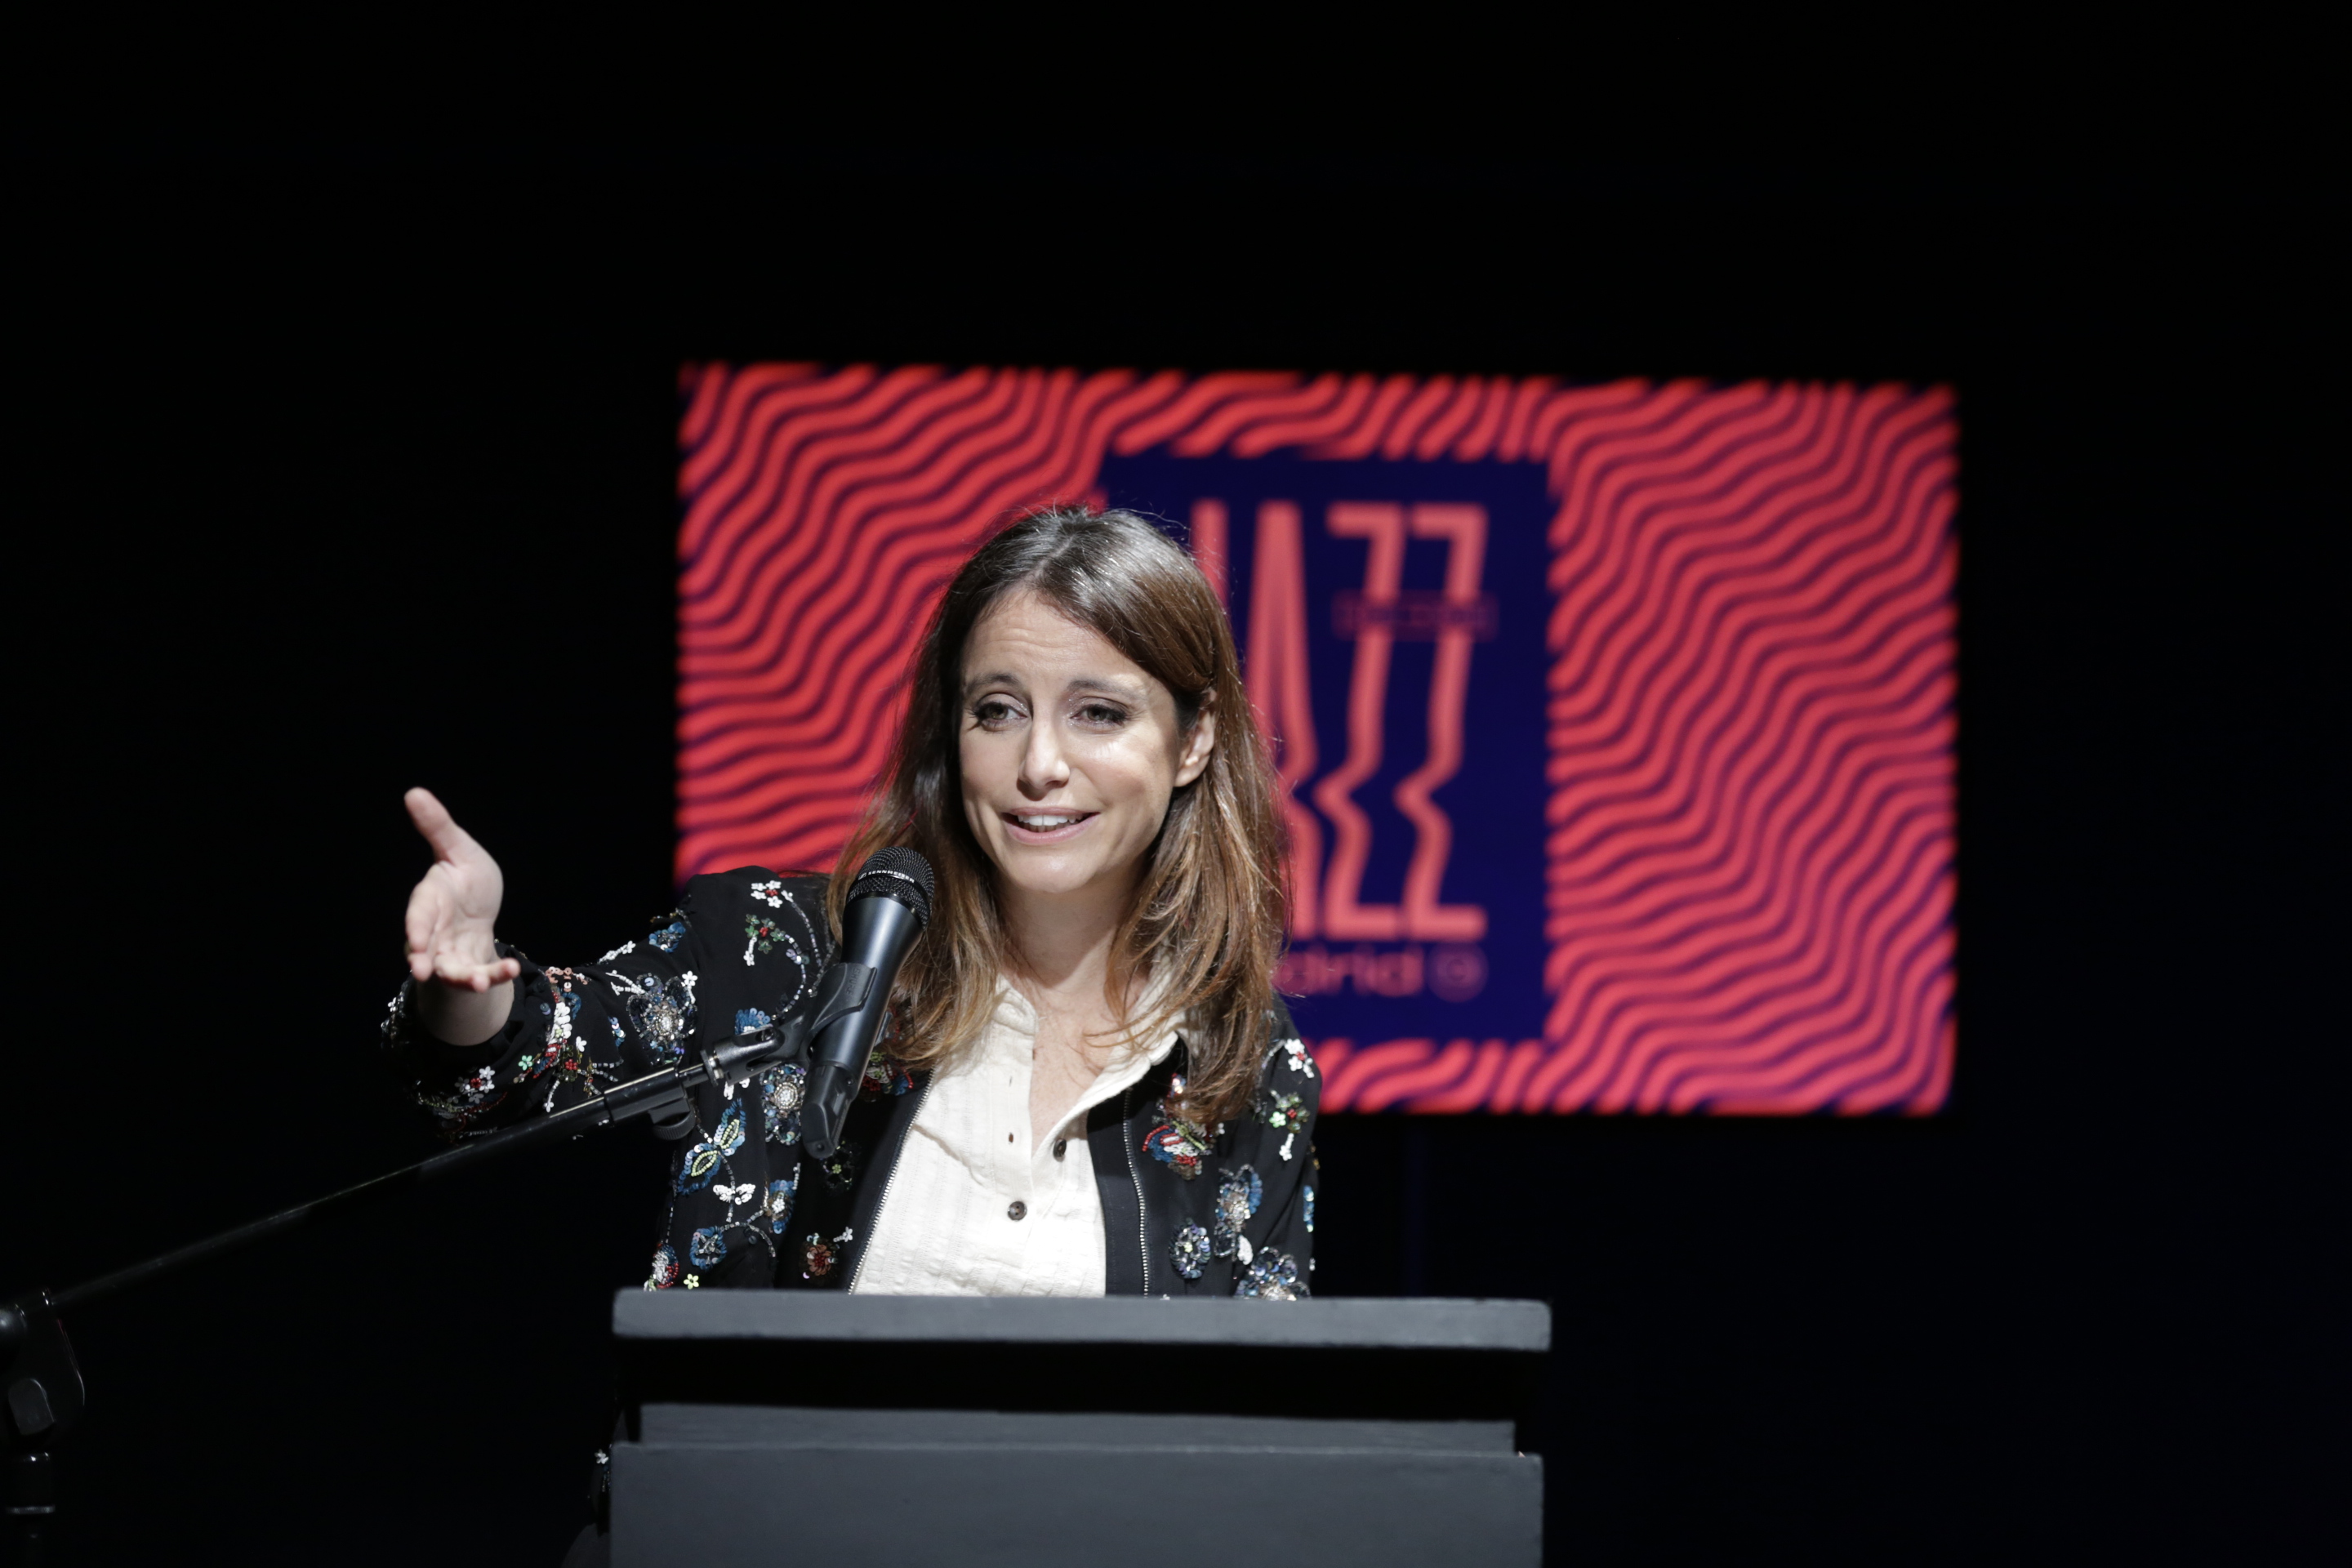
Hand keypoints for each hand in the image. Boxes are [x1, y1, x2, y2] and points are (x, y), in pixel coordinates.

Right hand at [402, 787, 520, 995]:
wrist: (480, 908)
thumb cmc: (465, 875)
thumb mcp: (457, 848)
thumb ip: (437, 827)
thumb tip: (413, 792)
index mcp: (429, 900)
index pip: (418, 916)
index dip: (415, 929)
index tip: (414, 943)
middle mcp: (434, 931)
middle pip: (425, 949)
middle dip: (424, 962)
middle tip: (422, 973)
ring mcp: (449, 952)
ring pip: (451, 971)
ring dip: (464, 978)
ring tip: (481, 982)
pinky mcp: (468, 967)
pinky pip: (478, 975)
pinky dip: (493, 975)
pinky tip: (511, 969)